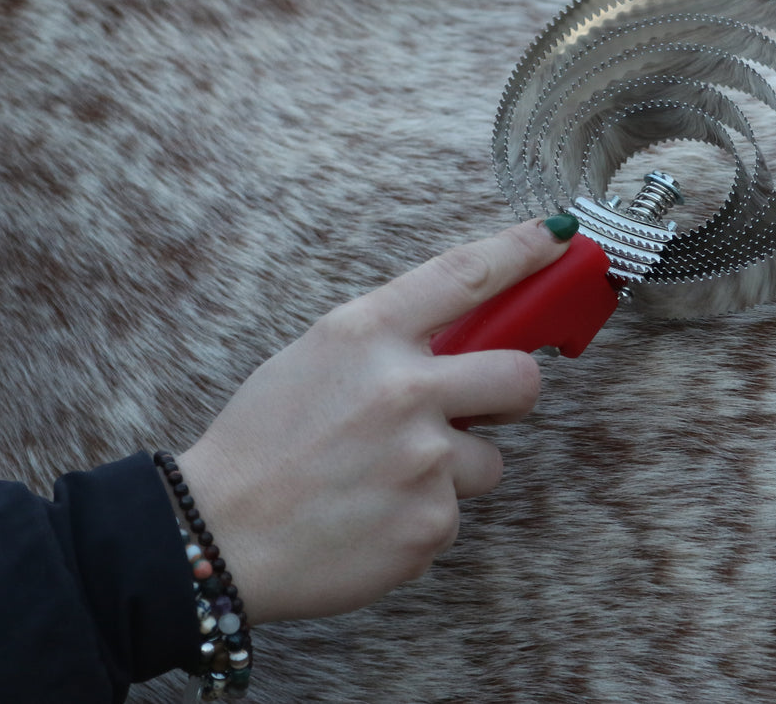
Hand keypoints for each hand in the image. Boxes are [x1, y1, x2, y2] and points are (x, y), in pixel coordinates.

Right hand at [176, 218, 572, 622]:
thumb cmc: (262, 445)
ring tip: (383, 481)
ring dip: (451, 472)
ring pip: (489, 460)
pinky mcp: (429, 524)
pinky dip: (418, 519)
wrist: (216, 539)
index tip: (559, 237)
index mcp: (366, 335)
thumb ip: (390, 343)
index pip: (465, 275)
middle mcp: (404, 390)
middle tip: (482, 408)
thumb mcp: (315, 359)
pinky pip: (452, 515)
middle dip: (513, 394)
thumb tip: (464, 341)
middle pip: (522, 377)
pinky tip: (368, 519)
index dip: (522, 250)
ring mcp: (423, 461)